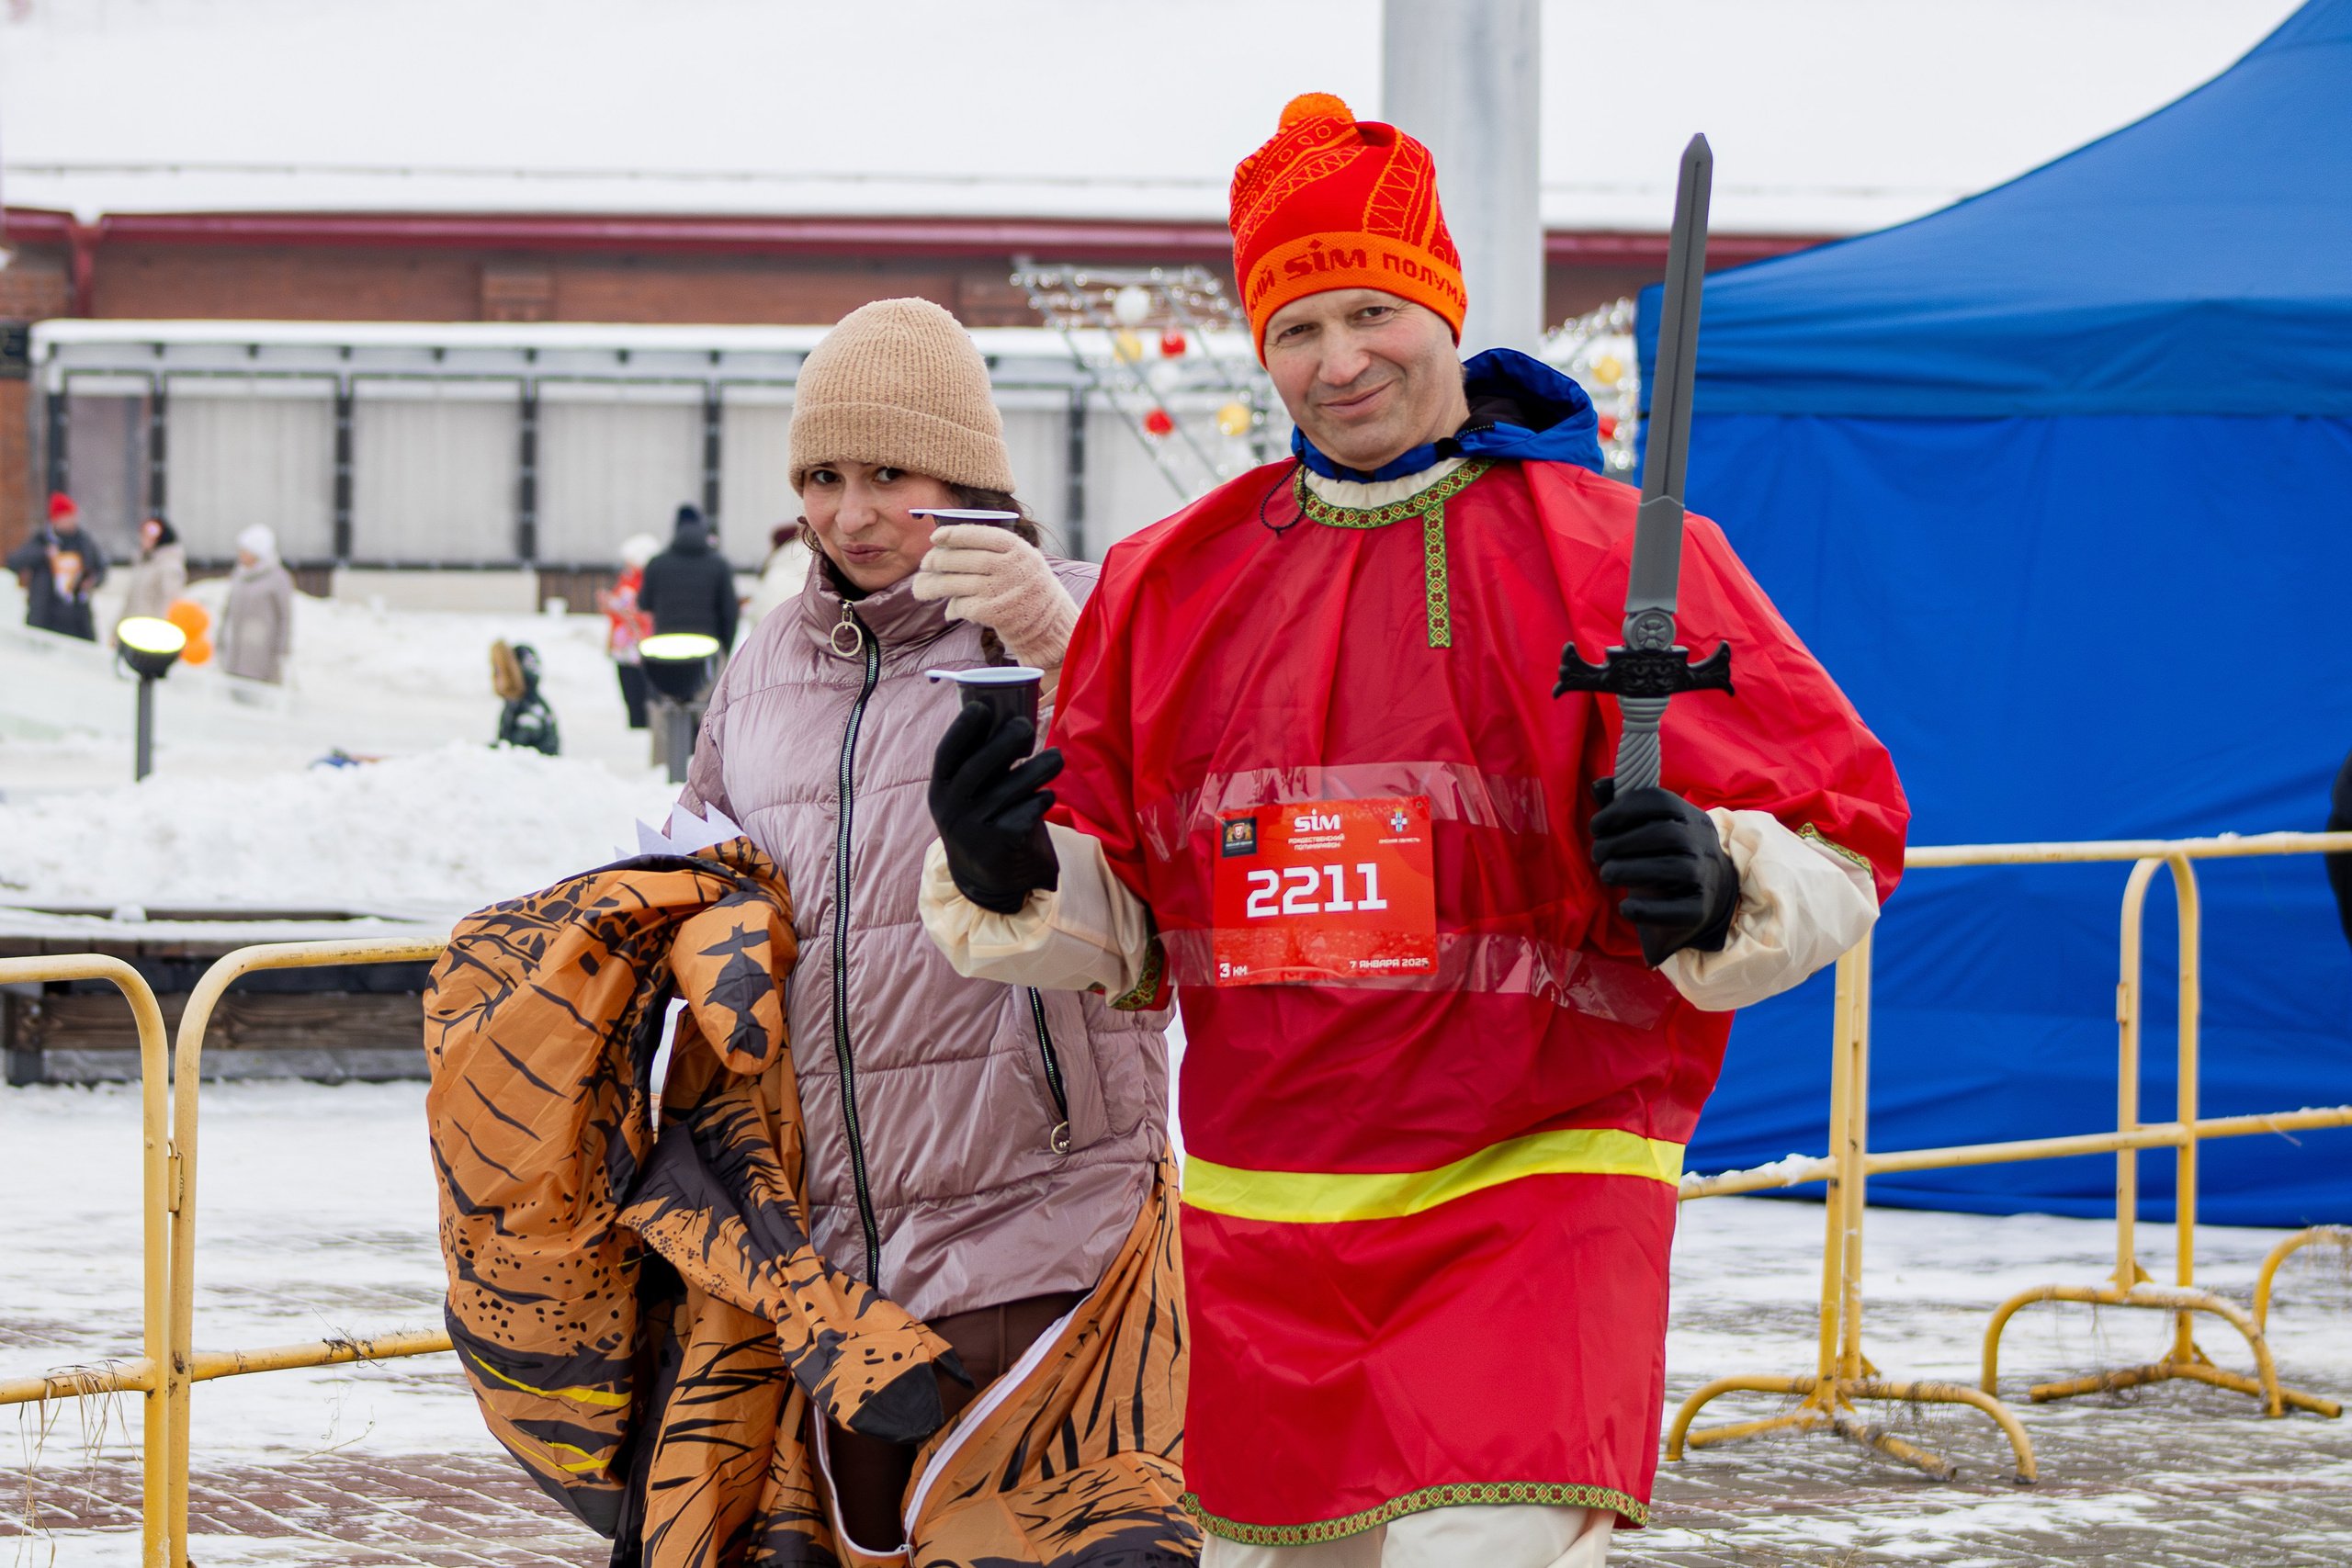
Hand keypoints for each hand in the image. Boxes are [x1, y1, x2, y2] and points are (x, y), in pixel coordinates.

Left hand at [910, 525, 1079, 668]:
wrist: (1050, 625)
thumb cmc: (1027, 589)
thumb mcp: (1021, 561)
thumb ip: (992, 551)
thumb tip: (945, 545)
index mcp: (1018, 549)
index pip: (980, 534)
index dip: (954, 534)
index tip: (935, 537)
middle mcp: (1011, 568)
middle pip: (964, 560)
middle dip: (938, 561)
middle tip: (924, 564)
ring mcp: (1003, 591)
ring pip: (957, 584)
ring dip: (934, 586)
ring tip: (921, 589)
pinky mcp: (995, 614)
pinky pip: (963, 606)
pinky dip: (953, 608)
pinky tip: (950, 611)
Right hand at [929, 701, 1063, 913]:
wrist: (987, 881)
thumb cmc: (987, 821)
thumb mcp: (973, 795)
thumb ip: (984, 765)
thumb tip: (1010, 715)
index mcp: (941, 790)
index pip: (946, 754)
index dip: (962, 728)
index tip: (982, 707)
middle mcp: (949, 811)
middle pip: (976, 769)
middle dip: (1003, 743)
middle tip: (1026, 726)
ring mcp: (971, 832)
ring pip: (1006, 792)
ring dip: (1036, 770)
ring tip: (1056, 758)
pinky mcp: (996, 850)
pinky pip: (1023, 816)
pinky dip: (1039, 802)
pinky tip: (1047, 797)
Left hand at [1589, 780, 1738, 965]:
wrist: (1705, 900)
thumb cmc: (1665, 859)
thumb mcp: (1646, 832)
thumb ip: (1622, 808)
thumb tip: (1598, 785)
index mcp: (1690, 817)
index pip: (1660, 799)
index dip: (1622, 809)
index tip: (1596, 826)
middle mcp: (1703, 844)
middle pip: (1665, 833)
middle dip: (1621, 842)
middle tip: (1596, 854)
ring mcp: (1706, 878)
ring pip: (1674, 868)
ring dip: (1629, 870)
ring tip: (1606, 874)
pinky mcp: (1700, 911)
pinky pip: (1677, 910)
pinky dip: (1646, 909)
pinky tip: (1624, 907)